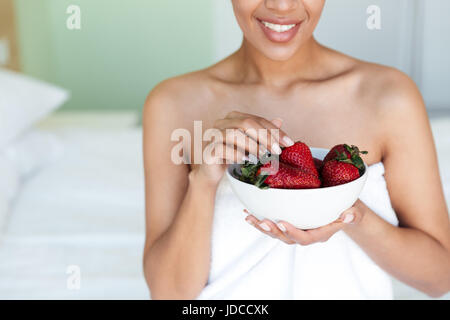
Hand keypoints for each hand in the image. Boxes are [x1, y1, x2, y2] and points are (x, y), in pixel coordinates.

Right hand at [192, 111, 293, 184]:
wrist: (212, 171)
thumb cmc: (233, 155)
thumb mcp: (251, 144)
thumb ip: (263, 132)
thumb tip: (280, 120)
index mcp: (233, 117)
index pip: (257, 119)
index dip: (274, 130)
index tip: (288, 143)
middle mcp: (221, 122)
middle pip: (246, 123)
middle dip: (265, 137)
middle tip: (277, 151)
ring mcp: (213, 135)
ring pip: (234, 134)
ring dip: (252, 146)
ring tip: (263, 157)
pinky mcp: (208, 149)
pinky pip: (223, 149)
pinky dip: (237, 155)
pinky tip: (245, 161)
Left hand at [244, 200, 365, 244]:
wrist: (342, 208)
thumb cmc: (348, 208)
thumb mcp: (354, 210)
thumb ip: (353, 214)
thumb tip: (347, 216)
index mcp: (321, 233)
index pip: (306, 238)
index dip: (294, 233)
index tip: (283, 222)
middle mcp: (306, 234)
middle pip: (287, 238)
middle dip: (274, 231)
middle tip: (262, 221)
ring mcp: (296, 229)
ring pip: (277, 233)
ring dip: (262, 226)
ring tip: (250, 218)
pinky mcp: (289, 223)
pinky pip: (273, 224)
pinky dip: (260, 219)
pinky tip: (249, 212)